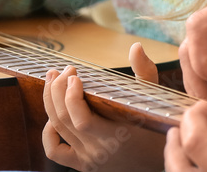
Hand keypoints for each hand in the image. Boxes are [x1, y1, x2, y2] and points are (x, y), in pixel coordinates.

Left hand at [42, 64, 163, 170]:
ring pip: (57, 129)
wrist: (157, 160)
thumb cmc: (158, 128)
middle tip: (61, 70)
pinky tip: (53, 117)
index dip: (70, 96)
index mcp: (116, 136)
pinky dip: (48, 133)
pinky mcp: (82, 165)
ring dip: (50, 102)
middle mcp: (98, 150)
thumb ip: (145, 72)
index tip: (73, 74)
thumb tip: (136, 47)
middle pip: (64, 120)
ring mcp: (87, 159)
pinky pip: (55, 151)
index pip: (81, 119)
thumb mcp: (154, 100)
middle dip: (56, 90)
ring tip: (52, 80)